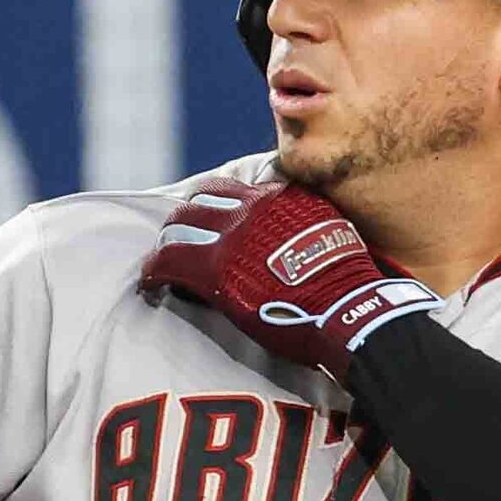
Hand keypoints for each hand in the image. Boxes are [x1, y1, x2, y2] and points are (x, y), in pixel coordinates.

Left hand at [138, 178, 439, 383]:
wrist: (350, 312)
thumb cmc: (352, 287)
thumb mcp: (334, 236)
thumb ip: (309, 225)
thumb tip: (302, 238)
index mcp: (287, 196)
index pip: (240, 189)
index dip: (222, 205)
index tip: (217, 219)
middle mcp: (256, 205)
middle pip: (204, 198)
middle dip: (188, 217)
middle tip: (179, 236)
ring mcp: (231, 234)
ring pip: (179, 225)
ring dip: (169, 242)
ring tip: (163, 259)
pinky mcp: (211, 267)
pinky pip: (166, 261)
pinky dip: (153, 271)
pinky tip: (148, 283)